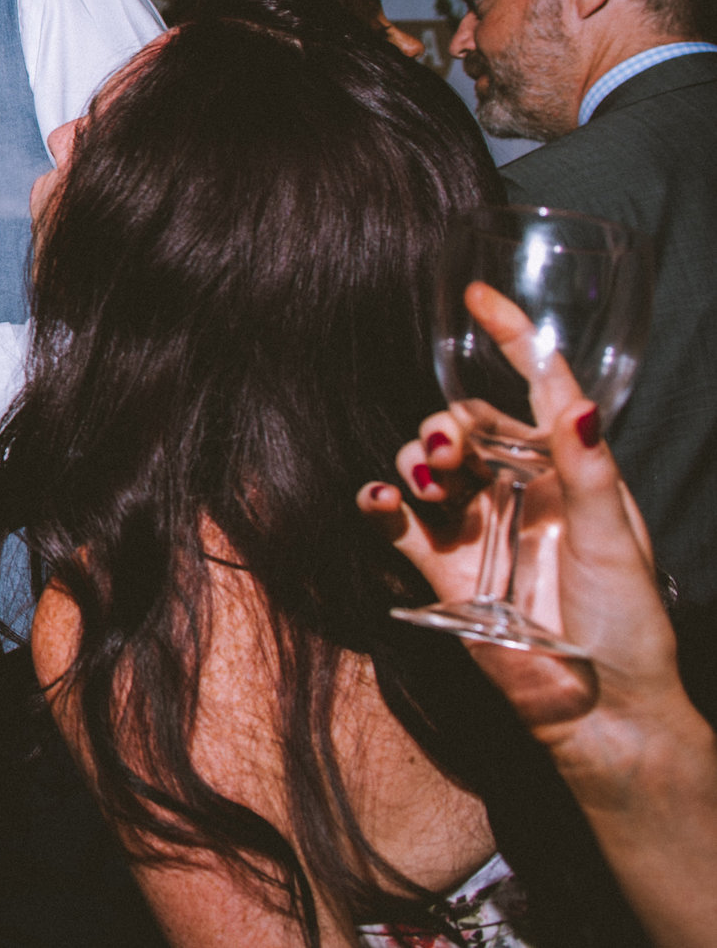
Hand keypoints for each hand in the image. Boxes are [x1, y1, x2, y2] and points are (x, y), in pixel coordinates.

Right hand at [358, 280, 678, 744]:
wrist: (601, 714)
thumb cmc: (630, 629)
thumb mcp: (617, 544)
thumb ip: (589, 473)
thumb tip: (579, 402)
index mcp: (570, 472)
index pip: (539, 387)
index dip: (510, 339)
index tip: (478, 296)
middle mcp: (518, 490)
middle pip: (464, 421)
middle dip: (449, 421)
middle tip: (452, 449)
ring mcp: (474, 525)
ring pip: (425, 461)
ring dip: (417, 455)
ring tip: (428, 478)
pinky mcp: (437, 566)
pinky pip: (393, 519)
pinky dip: (378, 501)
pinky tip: (380, 498)